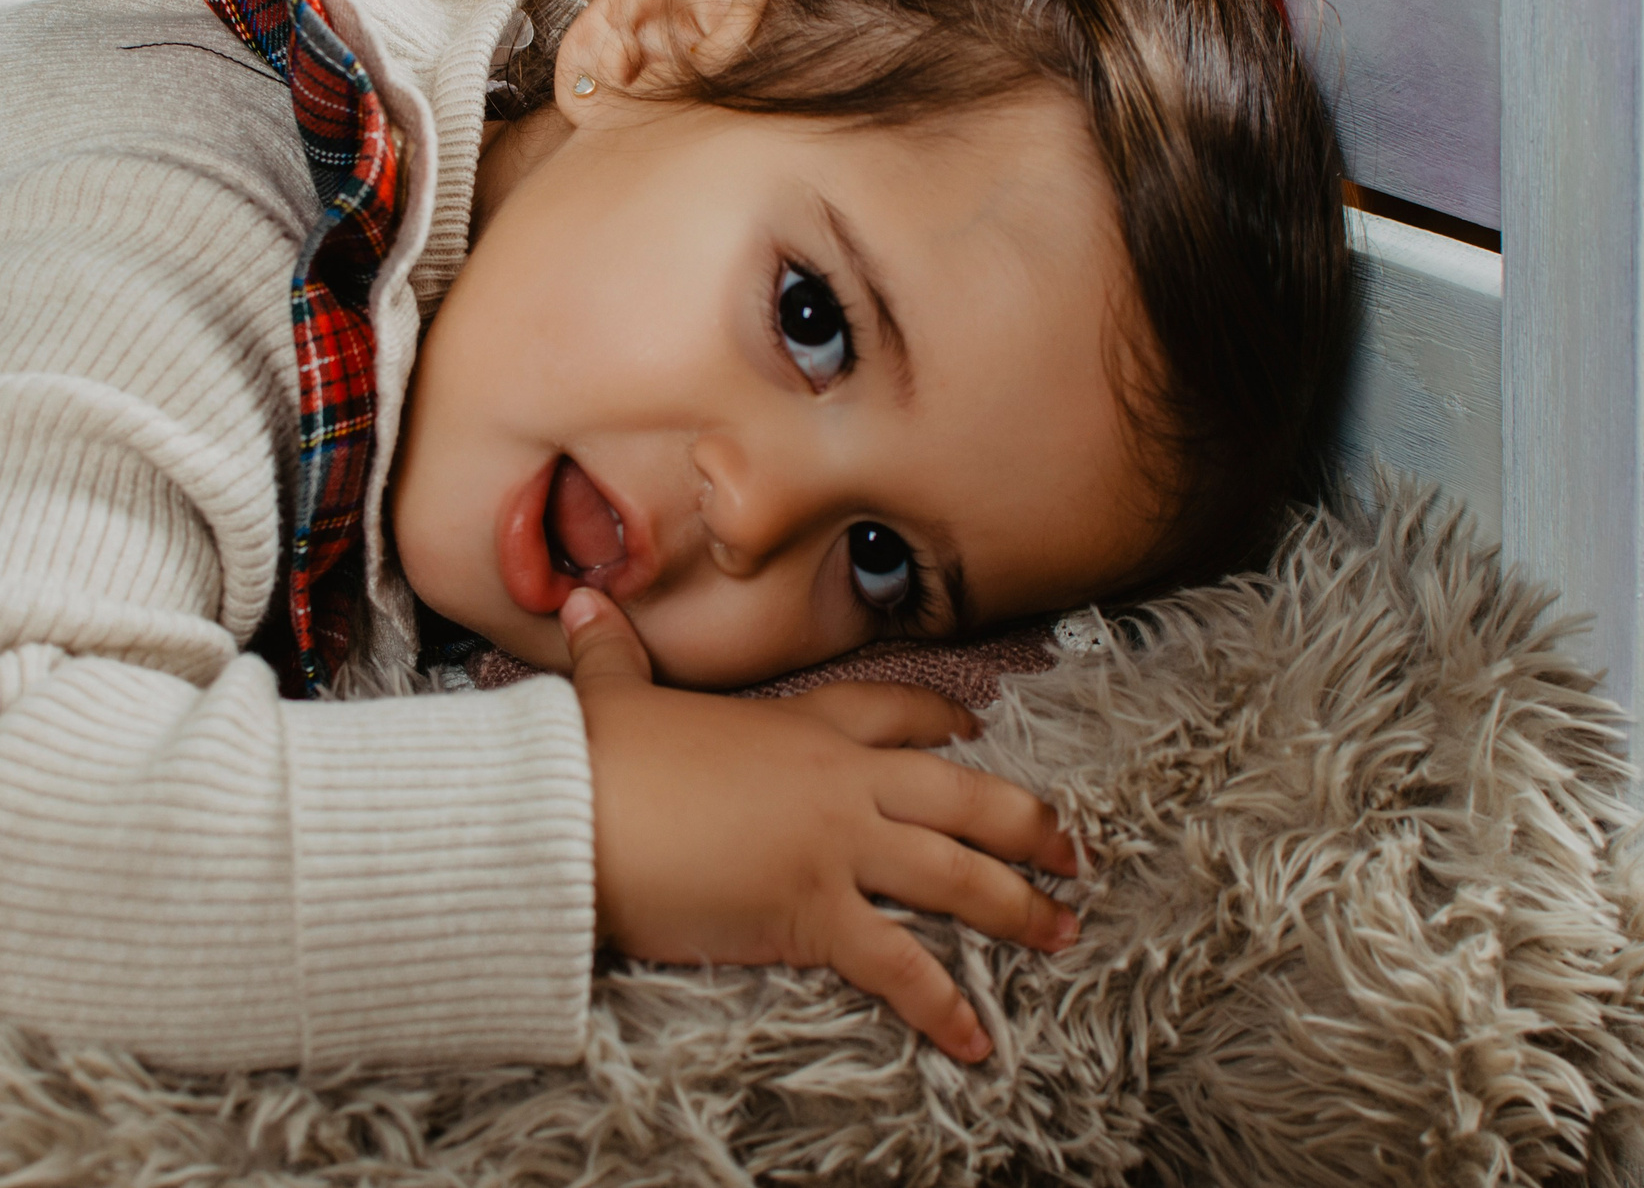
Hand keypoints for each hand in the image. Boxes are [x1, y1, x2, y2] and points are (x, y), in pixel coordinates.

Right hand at [561, 589, 1078, 1063]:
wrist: (571, 809)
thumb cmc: (592, 756)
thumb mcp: (610, 693)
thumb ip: (610, 651)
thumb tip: (580, 603)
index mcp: (797, 727)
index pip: (890, 713)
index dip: (940, 722)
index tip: (975, 730)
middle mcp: (835, 782)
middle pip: (958, 796)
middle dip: (1025, 821)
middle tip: (1072, 847)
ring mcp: (832, 846)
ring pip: (953, 874)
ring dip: (1016, 906)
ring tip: (1062, 930)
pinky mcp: (811, 912)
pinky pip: (897, 965)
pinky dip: (941, 1006)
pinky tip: (977, 1039)